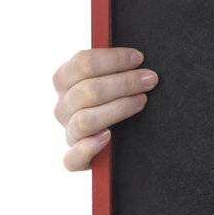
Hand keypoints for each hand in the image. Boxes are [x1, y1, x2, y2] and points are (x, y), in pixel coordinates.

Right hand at [52, 47, 159, 170]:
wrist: (121, 138)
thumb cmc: (117, 99)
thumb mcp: (113, 78)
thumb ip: (115, 66)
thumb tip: (135, 55)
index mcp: (66, 81)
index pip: (82, 63)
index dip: (112, 59)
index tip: (139, 58)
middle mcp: (63, 107)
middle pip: (86, 91)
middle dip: (122, 83)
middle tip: (150, 79)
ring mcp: (69, 133)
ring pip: (84, 120)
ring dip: (117, 108)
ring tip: (141, 101)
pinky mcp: (75, 159)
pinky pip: (72, 158)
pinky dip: (88, 147)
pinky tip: (108, 137)